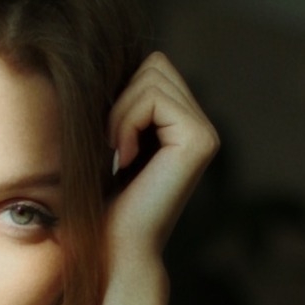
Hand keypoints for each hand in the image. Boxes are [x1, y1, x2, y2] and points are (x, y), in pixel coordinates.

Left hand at [105, 52, 218, 265]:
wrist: (110, 250)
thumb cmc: (98, 205)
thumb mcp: (103, 144)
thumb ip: (117, 103)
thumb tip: (102, 53)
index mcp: (179, 126)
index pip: (149, 68)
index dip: (117, 95)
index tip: (106, 142)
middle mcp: (200, 126)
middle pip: (154, 63)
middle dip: (119, 99)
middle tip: (110, 147)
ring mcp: (205, 132)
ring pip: (153, 75)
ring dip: (120, 113)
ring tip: (117, 155)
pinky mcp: (201, 139)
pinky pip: (154, 97)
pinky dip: (126, 122)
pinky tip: (125, 159)